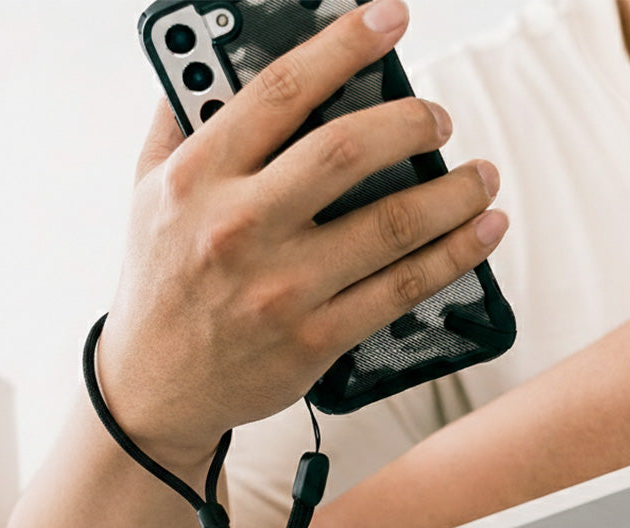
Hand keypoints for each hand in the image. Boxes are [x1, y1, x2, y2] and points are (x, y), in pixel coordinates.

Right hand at [97, 0, 504, 469]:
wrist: (154, 389)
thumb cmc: (157, 286)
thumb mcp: (145, 196)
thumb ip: (179, 124)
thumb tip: (211, 58)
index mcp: (197, 179)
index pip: (281, 90)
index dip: (344, 43)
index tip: (390, 17)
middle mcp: (239, 228)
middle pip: (347, 149)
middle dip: (412, 120)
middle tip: (439, 118)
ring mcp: (281, 288)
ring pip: (392, 222)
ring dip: (455, 192)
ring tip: (483, 177)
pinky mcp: (314, 338)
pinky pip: (401, 288)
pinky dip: (455, 255)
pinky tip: (484, 232)